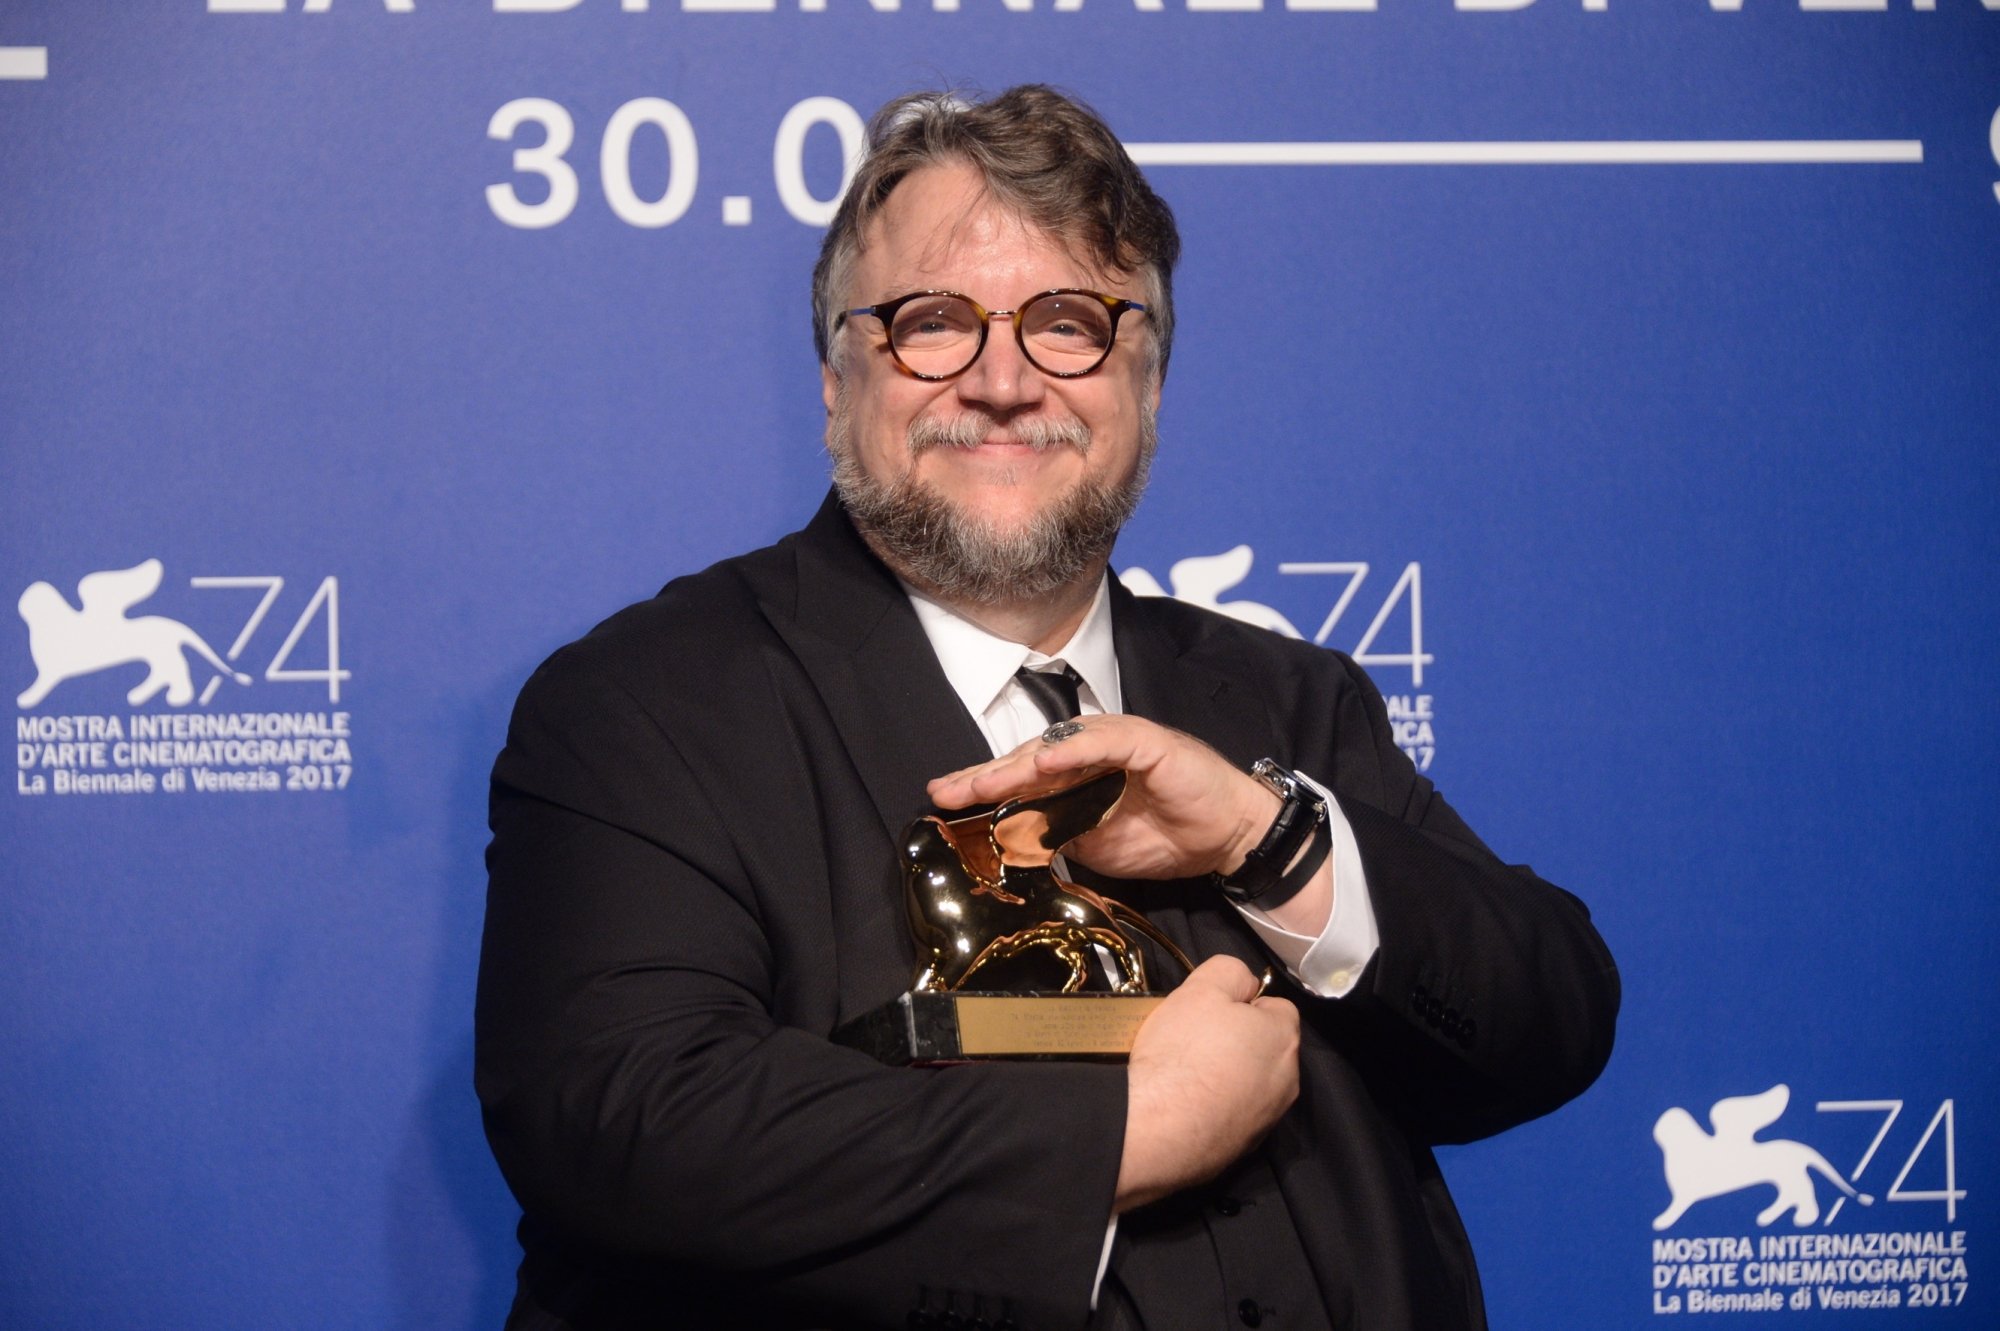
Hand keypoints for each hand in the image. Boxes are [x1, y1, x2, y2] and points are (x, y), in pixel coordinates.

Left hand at [926, 715, 1278, 880]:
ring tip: (984, 781)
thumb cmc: (1166, 837)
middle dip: (986, 776)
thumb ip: (1056, 836)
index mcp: (1077, 776)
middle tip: (947, 792)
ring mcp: (1118, 741)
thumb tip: (1007, 843)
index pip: (1021, 779)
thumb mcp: (1097, 847)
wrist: (1228, 836)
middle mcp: (1091, 751)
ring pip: (1058, 747)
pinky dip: (1076, 750)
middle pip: (1029, 759)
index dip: (982, 788)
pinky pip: (1106, 742)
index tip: (943, 801)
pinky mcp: (1148, 742)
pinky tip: (1046, 760)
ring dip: (1019, 764)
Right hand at [1115, 955, 1299, 1211]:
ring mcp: (1267, 1121)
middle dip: (1238, 1042)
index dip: (1242, 1005)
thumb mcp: (1202, 988)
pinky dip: (1216, 1109)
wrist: (1155, 1131)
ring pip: (1251, 1084)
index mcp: (1283, 1039)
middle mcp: (1287, 1081)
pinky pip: (1234, 1117)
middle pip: (1264, 1048)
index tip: (1211, 1014)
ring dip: (1228, 1077)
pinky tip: (1185, 1106)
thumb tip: (1246, 985)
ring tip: (1186, 1078)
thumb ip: (1231, 972)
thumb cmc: (1181, 1053)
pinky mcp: (1243, 1150)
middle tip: (1195, 1042)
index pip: (1276, 1007)